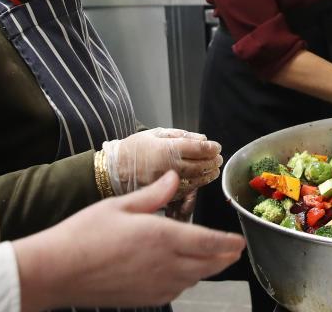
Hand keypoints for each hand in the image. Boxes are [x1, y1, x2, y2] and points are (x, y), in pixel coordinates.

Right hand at [14, 171, 244, 310]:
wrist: (57, 271)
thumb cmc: (85, 233)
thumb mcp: (121, 205)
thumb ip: (154, 194)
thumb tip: (173, 177)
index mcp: (162, 237)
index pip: (208, 243)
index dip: (228, 243)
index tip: (240, 241)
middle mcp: (165, 265)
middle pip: (207, 265)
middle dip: (224, 257)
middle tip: (234, 250)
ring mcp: (155, 285)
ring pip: (193, 279)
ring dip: (206, 269)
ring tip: (213, 259)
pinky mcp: (144, 298)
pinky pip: (175, 290)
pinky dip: (186, 280)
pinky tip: (181, 273)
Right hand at [103, 128, 222, 194]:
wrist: (113, 170)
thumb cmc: (132, 149)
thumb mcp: (154, 134)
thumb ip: (179, 135)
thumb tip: (200, 139)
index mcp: (167, 150)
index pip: (197, 149)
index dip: (211, 148)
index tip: (216, 147)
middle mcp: (169, 167)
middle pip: (200, 165)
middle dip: (212, 161)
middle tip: (218, 158)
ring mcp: (167, 184)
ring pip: (196, 180)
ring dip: (208, 175)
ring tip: (214, 170)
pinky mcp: (163, 196)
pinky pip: (185, 192)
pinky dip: (196, 186)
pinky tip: (201, 181)